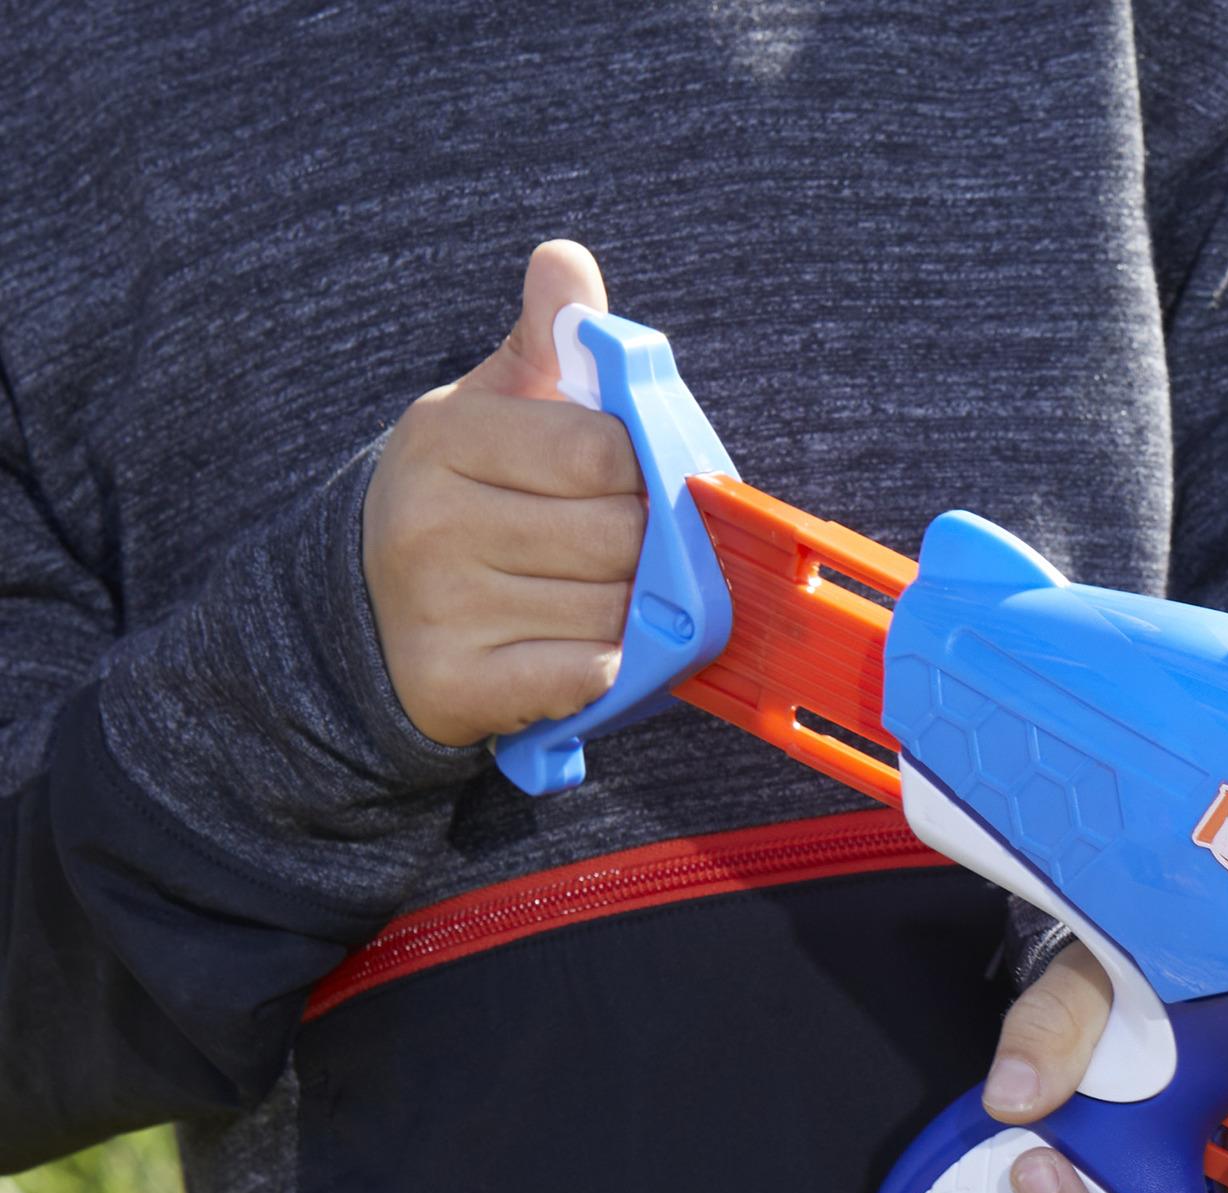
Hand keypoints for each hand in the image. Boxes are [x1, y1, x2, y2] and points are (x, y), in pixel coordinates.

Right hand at [362, 240, 645, 746]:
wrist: (368, 621)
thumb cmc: (462, 504)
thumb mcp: (490, 412)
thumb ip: (543, 344)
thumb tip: (564, 260)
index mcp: (446, 434)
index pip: (604, 451)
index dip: (643, 475)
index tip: (631, 489)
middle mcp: (430, 519)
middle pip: (619, 537)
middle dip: (645, 551)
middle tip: (625, 556)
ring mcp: (438, 606)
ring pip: (612, 611)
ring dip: (631, 616)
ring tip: (595, 603)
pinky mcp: (456, 683)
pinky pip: (583, 677)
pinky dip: (605, 670)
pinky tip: (588, 655)